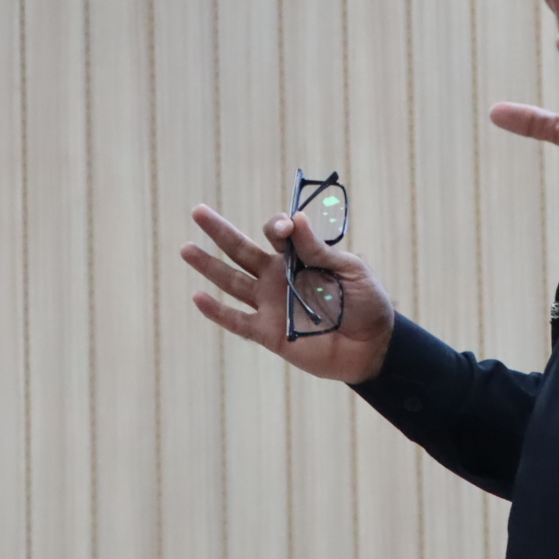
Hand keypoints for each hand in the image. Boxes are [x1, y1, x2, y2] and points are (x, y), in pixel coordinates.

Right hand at [181, 204, 395, 383]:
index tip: (286, 228)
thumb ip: (319, 250)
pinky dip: (217, 312)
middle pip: (242, 250)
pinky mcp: (269, 333)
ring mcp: (271, 304)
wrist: (372, 346)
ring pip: (232, 282)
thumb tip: (295, 219)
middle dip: (220, 231)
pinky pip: (238, 321)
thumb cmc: (366, 303)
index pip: (277, 234)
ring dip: (209, 266)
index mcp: (300, 257)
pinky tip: (198, 297)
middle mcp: (279, 277)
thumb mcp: (350, 270)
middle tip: (197, 211)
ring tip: (186, 249)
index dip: (278, 226)